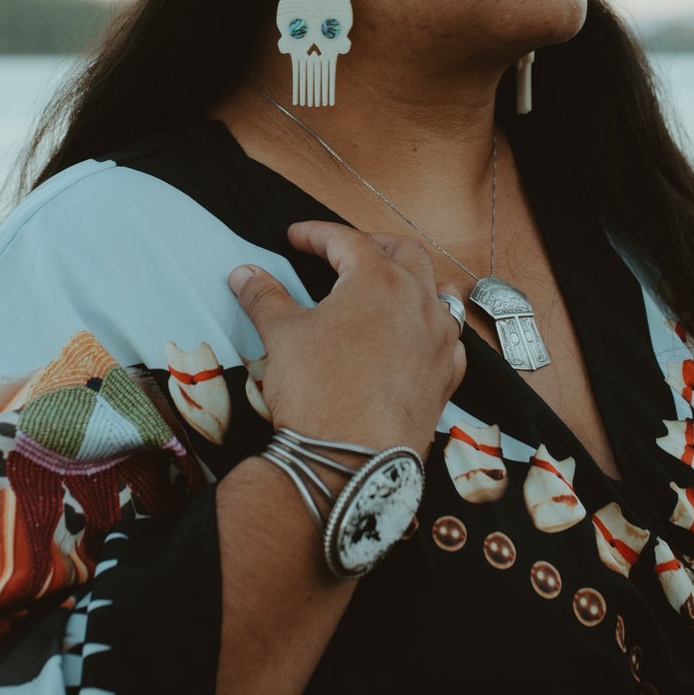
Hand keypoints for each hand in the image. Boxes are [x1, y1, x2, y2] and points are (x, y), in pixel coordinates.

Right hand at [228, 221, 466, 457]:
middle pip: (404, 253)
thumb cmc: (317, 392)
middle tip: (342, 252)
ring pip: (437, 291)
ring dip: (412, 280)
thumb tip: (245, 274)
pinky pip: (448, 338)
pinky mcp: (446, 376)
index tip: (296, 236)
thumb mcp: (282, 336)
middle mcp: (417, 301)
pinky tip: (414, 337)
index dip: (317, 234)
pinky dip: (431, 326)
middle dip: (372, 244)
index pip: (347, 240)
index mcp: (377, 280)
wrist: (349, 460)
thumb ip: (265, 297)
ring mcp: (439, 339)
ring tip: (387, 285)